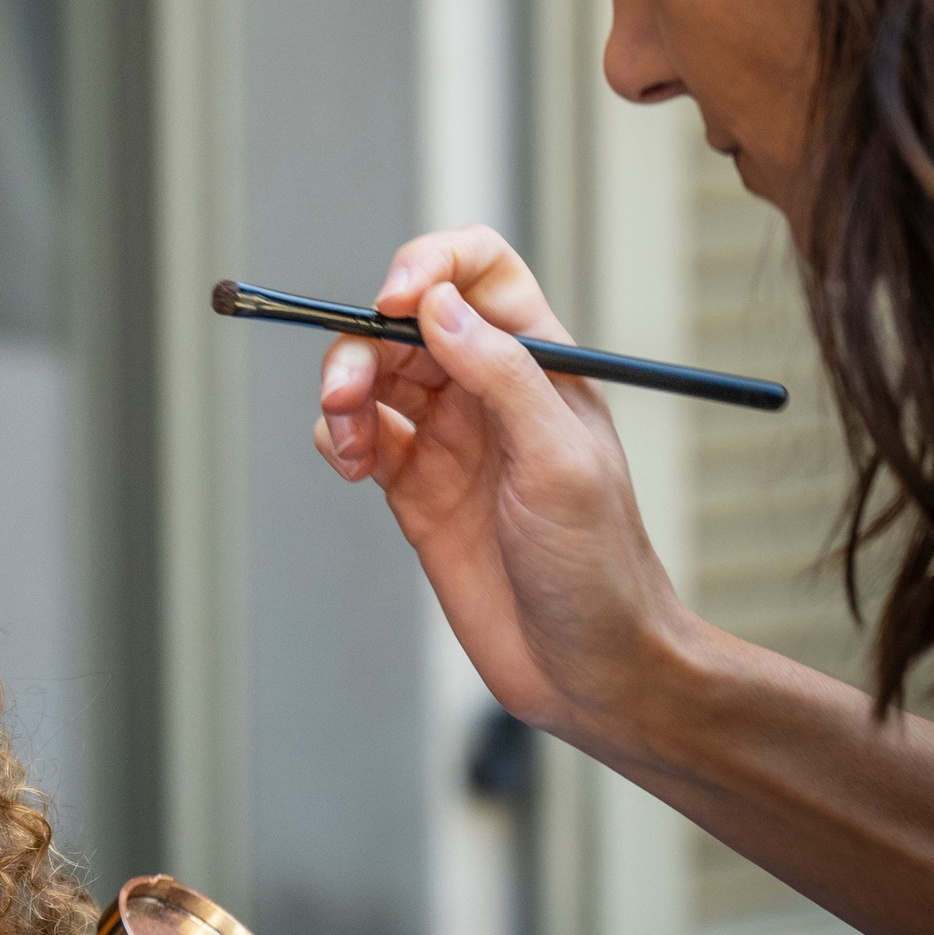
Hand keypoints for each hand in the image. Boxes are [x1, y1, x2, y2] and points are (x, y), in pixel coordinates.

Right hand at [314, 225, 689, 749]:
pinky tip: (350, 470)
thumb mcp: (559, 460)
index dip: (429, 265)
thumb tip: (435, 304)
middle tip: (346, 394)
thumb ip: (500, 374)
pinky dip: (336, 438)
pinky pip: (355, 433)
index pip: (479, 270)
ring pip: (370, 375)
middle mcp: (487, 389)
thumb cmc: (598, 567)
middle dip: (361, 343)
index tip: (391, 301)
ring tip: (348, 446)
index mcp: (540, 362)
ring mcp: (446, 438)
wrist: (587, 669)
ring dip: (341, 393)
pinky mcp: (411, 487)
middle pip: (402, 322)